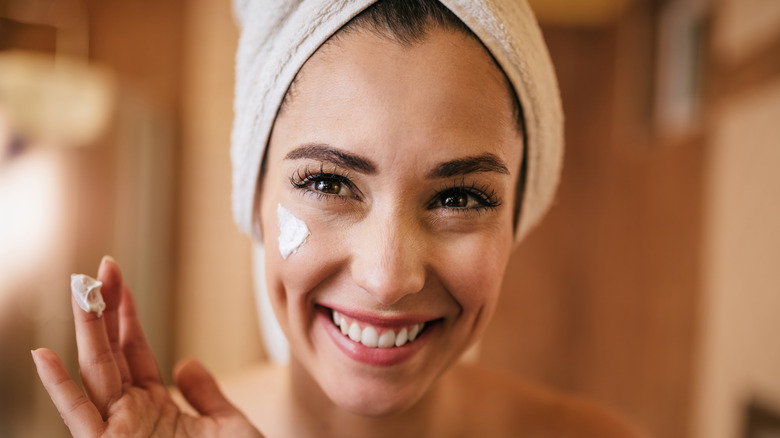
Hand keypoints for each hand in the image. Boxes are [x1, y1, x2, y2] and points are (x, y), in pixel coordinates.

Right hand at [32, 256, 263, 436]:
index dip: (126, 315)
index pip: (135, 351)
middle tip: (99, 268)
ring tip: (79, 289)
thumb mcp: (226, 425)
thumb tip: (185, 362)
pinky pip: (81, 417)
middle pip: (112, 354)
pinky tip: (44, 355)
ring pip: (96, 374)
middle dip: (104, 311)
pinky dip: (61, 389)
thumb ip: (205, 393)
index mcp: (156, 408)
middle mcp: (132, 417)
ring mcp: (121, 433)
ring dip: (86, 334)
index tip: (118, 278)